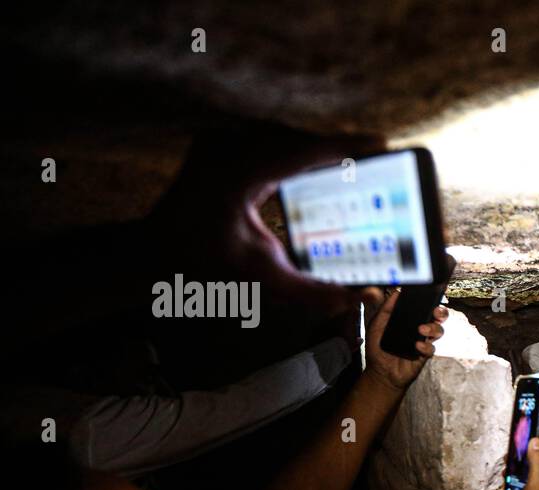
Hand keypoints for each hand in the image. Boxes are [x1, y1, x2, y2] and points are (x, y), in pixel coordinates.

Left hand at [145, 123, 385, 314]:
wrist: (151, 253)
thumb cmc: (201, 263)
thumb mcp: (261, 277)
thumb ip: (311, 290)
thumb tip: (357, 298)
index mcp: (238, 172)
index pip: (304, 151)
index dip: (346, 147)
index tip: (381, 143)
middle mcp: (228, 147)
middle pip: (297, 138)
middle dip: (335, 148)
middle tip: (376, 154)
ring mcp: (220, 141)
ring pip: (282, 136)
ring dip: (315, 149)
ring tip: (352, 160)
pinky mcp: (219, 144)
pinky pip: (266, 140)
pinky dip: (293, 152)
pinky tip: (315, 164)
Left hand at [361, 288, 446, 391]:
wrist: (379, 371)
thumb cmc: (378, 348)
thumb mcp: (377, 324)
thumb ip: (386, 308)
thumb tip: (397, 292)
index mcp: (411, 320)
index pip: (425, 307)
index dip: (431, 301)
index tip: (430, 296)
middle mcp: (420, 329)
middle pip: (438, 318)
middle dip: (441, 313)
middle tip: (435, 312)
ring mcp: (423, 342)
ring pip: (439, 331)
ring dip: (433, 328)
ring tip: (422, 329)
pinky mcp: (424, 355)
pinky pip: (431, 348)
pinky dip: (426, 346)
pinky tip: (417, 345)